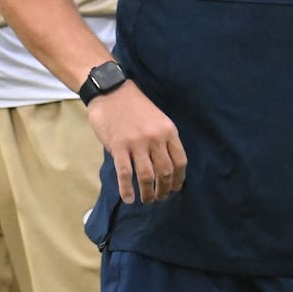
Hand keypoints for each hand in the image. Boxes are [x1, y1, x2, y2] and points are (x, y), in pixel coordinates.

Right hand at [88, 83, 186, 204]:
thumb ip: (163, 139)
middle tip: (160, 198)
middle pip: (165, 171)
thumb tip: (166, 166)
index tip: (175, 188)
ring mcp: (137, 143)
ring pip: (147, 176)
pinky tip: (129, 198)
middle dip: (164, 189)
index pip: (180, 161)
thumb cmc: (135, 106)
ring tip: (147, 200)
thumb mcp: (158, 119)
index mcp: (168, 131)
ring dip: (148, 193)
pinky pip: (125, 174)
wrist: (111, 91)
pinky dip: (127, 189)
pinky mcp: (118, 146)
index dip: (179, 179)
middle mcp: (155, 138)